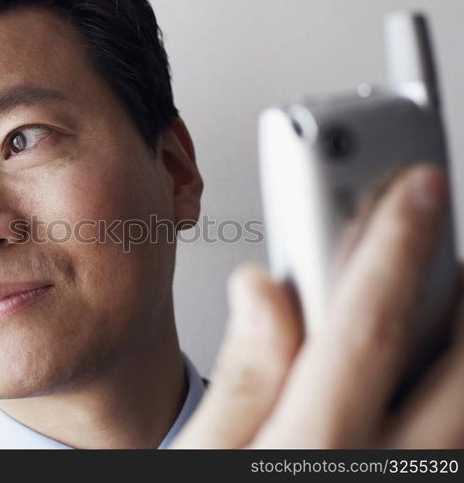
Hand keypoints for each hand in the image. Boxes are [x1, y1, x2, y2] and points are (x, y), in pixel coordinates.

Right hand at [171, 163, 463, 447]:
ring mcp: (407, 479)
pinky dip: (456, 385)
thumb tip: (258, 290)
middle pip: (457, 368)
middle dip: (459, 284)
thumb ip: (238, 379)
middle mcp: (381, 466)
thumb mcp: (200, 454)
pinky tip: (431, 364)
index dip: (393, 247)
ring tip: (441, 284)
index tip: (416, 186)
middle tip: (440, 227)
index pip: (367, 331)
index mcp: (313, 447)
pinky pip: (458, 435)